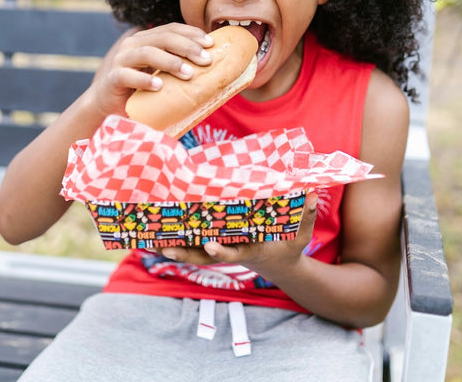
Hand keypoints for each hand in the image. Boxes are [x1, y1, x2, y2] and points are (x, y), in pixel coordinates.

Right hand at [88, 23, 213, 115]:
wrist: (110, 107)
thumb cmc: (143, 90)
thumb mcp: (163, 74)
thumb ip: (179, 66)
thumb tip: (212, 65)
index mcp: (147, 40)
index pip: (172, 29)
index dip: (192, 33)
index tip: (211, 44)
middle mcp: (133, 45)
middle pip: (163, 38)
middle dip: (187, 47)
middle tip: (206, 60)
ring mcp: (121, 60)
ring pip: (147, 52)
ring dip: (170, 62)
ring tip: (188, 74)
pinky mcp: (113, 79)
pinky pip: (128, 76)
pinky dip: (144, 80)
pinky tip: (159, 86)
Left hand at [161, 193, 317, 273]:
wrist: (280, 267)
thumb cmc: (289, 248)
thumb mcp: (301, 235)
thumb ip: (306, 216)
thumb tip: (312, 194)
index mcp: (252, 251)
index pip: (235, 252)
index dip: (222, 250)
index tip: (210, 243)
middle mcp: (233, 252)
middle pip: (206, 257)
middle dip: (186, 254)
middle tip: (165, 248)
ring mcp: (223, 251)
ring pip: (195, 254)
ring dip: (174, 249)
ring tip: (149, 243)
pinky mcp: (216, 248)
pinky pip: (194, 247)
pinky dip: (177, 244)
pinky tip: (155, 237)